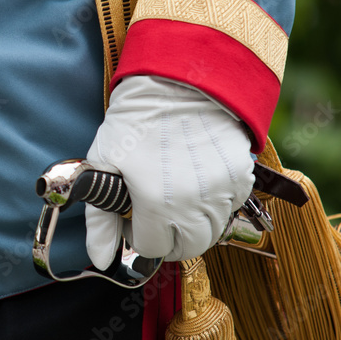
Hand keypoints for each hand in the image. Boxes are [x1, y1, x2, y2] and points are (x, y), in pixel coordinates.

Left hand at [84, 75, 253, 268]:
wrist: (179, 81)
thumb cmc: (136, 121)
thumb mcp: (104, 165)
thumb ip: (99, 218)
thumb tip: (101, 258)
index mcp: (158, 205)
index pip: (152, 248)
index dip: (138, 235)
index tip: (134, 217)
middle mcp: (195, 205)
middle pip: (186, 248)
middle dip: (168, 238)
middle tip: (156, 215)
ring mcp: (222, 192)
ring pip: (211, 232)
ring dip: (193, 223)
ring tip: (175, 195)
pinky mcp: (241, 177)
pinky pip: (230, 208)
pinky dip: (215, 204)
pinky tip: (197, 180)